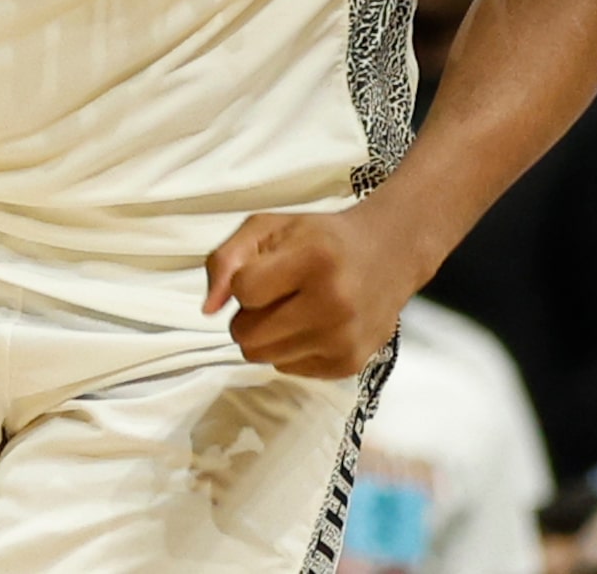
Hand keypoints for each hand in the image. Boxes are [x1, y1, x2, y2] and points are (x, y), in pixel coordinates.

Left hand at [203, 206, 410, 379]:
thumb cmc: (319, 237)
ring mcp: (344, 339)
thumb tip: (208, 309)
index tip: (265, 269)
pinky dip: (289, 349)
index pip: (243, 290)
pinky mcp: (350, 365)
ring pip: (263, 357)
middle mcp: (334, 303)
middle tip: (274, 293)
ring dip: (265, 334)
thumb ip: (226, 259)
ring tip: (292, 308)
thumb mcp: (268, 227)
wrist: (388, 254)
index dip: (244, 280)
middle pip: (247, 335)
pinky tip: (312, 324)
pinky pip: (287, 369)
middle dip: (248, 315)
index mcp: (315, 259)